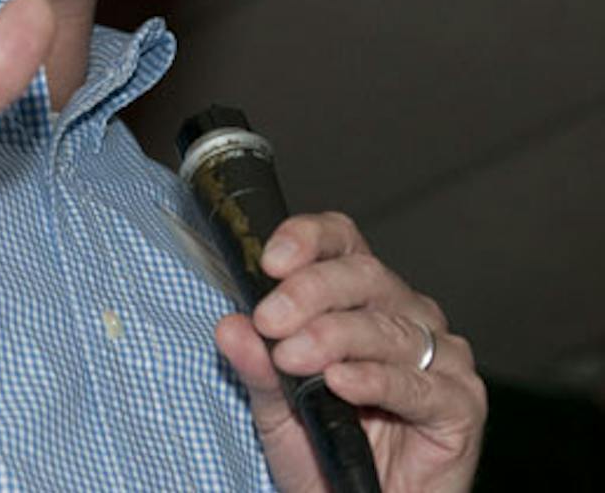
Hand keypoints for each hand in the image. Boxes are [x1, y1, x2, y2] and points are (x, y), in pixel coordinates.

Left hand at [216, 212, 485, 492]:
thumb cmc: (322, 452)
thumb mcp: (274, 407)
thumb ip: (256, 366)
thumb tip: (230, 326)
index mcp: (360, 298)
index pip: (341, 241)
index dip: (309, 239)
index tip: (271, 260)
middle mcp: (406, 315)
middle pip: (364, 275)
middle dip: (310, 292)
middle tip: (270, 320)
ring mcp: (440, 358)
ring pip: (388, 327)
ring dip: (334, 337)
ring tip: (292, 358)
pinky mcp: (461, 405)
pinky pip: (419, 384)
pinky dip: (376, 379)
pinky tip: (341, 382)